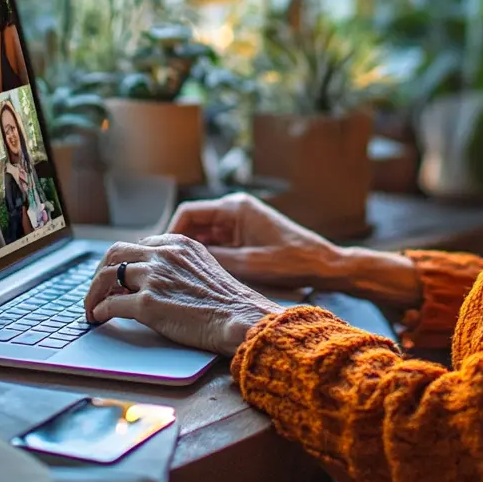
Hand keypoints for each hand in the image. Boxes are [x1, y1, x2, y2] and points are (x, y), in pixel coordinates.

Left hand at [83, 235, 282, 354]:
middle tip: (97, 290)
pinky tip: (101, 318)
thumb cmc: (226, 301)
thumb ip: (176, 265)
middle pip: (114, 254)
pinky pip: (111, 304)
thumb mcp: (201, 267)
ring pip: (106, 276)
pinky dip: (100, 311)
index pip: (135, 245)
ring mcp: (154, 277)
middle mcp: (163, 254)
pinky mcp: (149, 303)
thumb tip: (148, 277)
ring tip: (92, 307)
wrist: (240, 318)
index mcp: (177, 242)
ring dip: (93, 293)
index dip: (121, 262)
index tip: (116, 278)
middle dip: (100, 273)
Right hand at [168, 193, 345, 289]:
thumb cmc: (293, 261)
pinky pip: (217, 242)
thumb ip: (214, 260)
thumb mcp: (249, 265)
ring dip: (191, 251)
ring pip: (203, 234)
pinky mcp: (245, 235)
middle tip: (161, 268)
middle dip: (177, 244)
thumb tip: (182, 262)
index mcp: (235, 208)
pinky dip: (206, 255)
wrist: (324, 265)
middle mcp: (235, 209)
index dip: (170, 233)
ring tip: (175, 273)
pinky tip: (198, 274)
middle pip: (193, 223)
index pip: (188, 213)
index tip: (158, 253)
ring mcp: (240, 222)